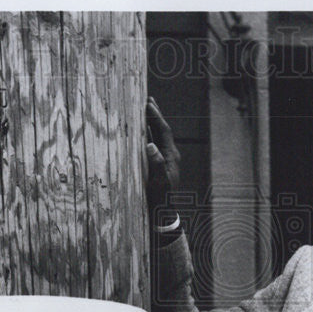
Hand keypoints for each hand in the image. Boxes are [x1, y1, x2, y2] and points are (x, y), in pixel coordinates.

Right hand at [145, 96, 180, 225]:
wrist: (163, 212)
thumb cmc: (160, 199)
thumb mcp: (158, 182)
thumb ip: (156, 164)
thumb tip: (150, 145)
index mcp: (171, 156)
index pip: (164, 131)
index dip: (156, 116)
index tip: (147, 103)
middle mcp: (170, 155)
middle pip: (162, 130)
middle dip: (155, 114)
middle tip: (148, 99)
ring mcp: (165, 159)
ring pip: (158, 136)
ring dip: (151, 123)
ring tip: (144, 110)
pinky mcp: (159, 164)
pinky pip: (154, 145)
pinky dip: (147, 134)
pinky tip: (141, 131)